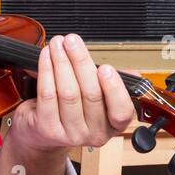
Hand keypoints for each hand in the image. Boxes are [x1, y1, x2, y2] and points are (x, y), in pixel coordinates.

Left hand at [4, 34, 135, 155]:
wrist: (43, 133)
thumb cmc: (74, 110)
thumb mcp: (100, 99)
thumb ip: (113, 85)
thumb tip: (131, 73)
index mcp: (113, 125)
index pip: (121, 111)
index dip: (114, 89)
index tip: (105, 67)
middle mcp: (95, 134)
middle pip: (91, 94)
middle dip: (80, 61)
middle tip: (72, 40)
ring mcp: (71, 134)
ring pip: (68, 93)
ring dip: (61, 62)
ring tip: (58, 44)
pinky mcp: (48, 129)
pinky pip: (48, 95)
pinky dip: (47, 71)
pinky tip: (46, 57)